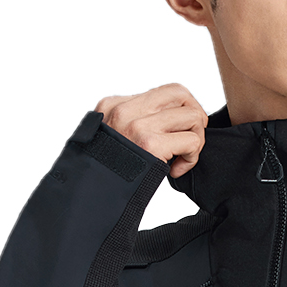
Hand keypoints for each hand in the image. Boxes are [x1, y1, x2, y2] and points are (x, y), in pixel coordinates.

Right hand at [94, 83, 208, 179]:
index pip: (166, 91)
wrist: (90, 195)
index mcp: (115, 104)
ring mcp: (137, 126)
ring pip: (193, 117)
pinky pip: (192, 141)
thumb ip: (136, 122)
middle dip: (195, 118)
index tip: (182, 129)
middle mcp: (125, 110)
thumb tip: (170, 119)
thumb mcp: (113, 136)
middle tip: (190, 140)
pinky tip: (176, 170)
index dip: (184, 107)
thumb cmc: (105, 173)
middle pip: (182, 95)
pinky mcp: (150, 144)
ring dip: (196, 140)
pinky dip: (192, 158)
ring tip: (181, 157)